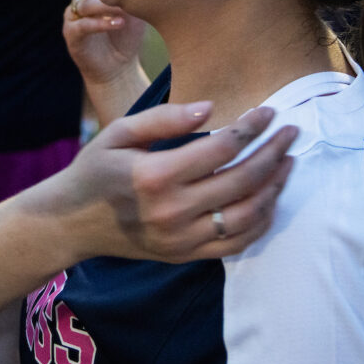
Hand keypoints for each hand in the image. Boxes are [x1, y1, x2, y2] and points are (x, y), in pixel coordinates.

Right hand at [44, 102, 297, 262]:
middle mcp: (172, 211)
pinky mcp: (185, 256)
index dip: (252, 127)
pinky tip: (269, 197)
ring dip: (275, 187)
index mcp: (155, 176)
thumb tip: (210, 108)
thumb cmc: (94, 170)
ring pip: (247, 215)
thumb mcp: (119, 132)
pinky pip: (236, 243)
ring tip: (287, 162)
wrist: (71, 223)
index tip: (269, 111)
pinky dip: (261, 221)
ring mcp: (181, 239)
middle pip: (243, 180)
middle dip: (274, 152)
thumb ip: (164, 118)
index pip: (222, 148)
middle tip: (292, 132)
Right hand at [63, 0, 146, 88]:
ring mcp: (74, 15)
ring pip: (85, 3)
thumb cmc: (128, 37)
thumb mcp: (136, 13)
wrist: (118, 68)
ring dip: (106, 6)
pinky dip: (100, 24)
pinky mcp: (71, 34)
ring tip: (125, 11)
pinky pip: (82, 25)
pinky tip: (118, 24)